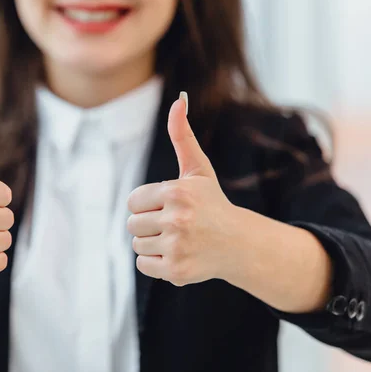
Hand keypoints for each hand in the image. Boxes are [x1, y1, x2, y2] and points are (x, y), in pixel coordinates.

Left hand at [127, 93, 239, 286]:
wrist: (238, 244)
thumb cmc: (212, 204)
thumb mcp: (198, 170)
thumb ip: (182, 136)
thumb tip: (178, 101)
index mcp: (177, 192)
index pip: (133, 201)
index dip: (148, 204)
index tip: (169, 206)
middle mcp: (177, 219)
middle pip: (131, 224)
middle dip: (149, 223)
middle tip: (174, 224)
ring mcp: (177, 247)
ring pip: (137, 244)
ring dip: (152, 243)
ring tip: (178, 239)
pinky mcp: (177, 270)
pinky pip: (143, 265)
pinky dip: (155, 263)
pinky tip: (177, 254)